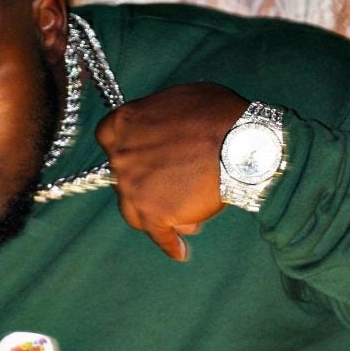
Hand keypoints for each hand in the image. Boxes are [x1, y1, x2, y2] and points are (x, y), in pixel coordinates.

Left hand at [95, 83, 247, 259]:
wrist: (241, 144)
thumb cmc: (217, 115)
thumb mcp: (179, 99)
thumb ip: (158, 118)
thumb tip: (160, 127)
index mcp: (123, 124)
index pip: (107, 138)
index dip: (125, 147)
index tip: (138, 152)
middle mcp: (120, 157)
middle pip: (122, 177)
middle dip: (145, 181)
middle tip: (171, 182)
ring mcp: (134, 189)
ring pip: (134, 210)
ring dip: (154, 213)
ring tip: (182, 216)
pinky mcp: (154, 215)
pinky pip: (158, 234)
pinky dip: (169, 243)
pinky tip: (179, 251)